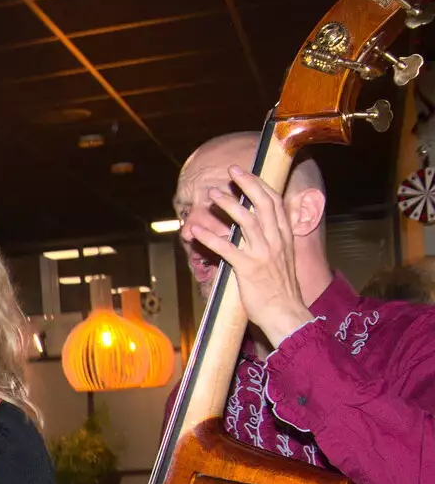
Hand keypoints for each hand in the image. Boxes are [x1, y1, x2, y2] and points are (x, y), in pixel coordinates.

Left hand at [187, 165, 314, 346]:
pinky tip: (196, 231)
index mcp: (284, 237)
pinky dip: (210, 238)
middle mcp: (276, 241)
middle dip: (247, 184)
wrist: (286, 313)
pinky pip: (227, 250)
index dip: (260, 185)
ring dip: (228, 205)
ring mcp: (264, 254)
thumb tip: (257, 228)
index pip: (275, 203)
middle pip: (263, 204)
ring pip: (246, 222)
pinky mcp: (249, 269)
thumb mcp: (282, 259)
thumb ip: (271, 241)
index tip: (246, 172)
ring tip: (212, 195)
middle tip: (231, 170)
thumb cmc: (280, 289)